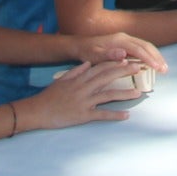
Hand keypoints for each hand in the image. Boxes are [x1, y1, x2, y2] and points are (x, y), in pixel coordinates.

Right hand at [27, 60, 142, 127]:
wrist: (38, 111)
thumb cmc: (49, 96)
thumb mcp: (61, 80)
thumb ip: (76, 71)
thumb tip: (87, 64)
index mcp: (79, 79)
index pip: (100, 68)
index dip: (114, 63)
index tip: (127, 60)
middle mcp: (84, 88)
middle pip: (107, 78)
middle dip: (124, 72)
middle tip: (139, 69)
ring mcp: (84, 102)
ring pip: (108, 95)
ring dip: (124, 94)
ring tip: (138, 93)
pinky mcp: (83, 115)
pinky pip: (102, 115)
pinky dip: (115, 115)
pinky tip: (126, 115)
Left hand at [74, 32, 167, 74]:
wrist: (81, 45)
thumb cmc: (87, 52)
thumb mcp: (95, 55)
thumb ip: (109, 55)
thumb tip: (123, 54)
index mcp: (119, 40)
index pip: (138, 49)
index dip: (149, 58)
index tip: (157, 67)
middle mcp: (125, 38)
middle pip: (146, 46)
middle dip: (157, 57)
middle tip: (164, 69)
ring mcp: (126, 40)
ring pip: (146, 46)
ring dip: (155, 56)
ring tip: (163, 68)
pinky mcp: (126, 44)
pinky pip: (142, 48)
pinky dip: (150, 55)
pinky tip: (153, 64)